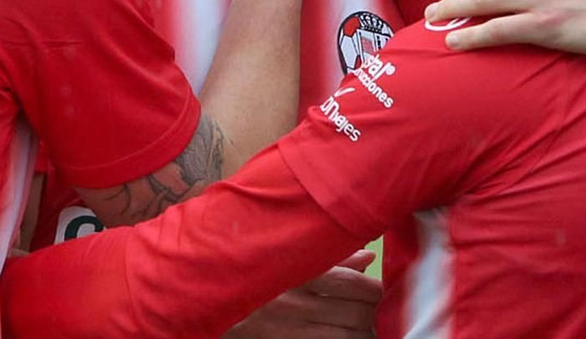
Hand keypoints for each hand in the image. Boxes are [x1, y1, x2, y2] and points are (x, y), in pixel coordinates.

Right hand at [224, 250, 379, 338]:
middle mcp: (295, 301)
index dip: (374, 288)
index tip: (381, 288)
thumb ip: (326, 255)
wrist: (203, 295)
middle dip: (374, 312)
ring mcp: (288, 327)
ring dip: (363, 332)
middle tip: (382, 309)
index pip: (352, 283)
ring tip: (370, 327)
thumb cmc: (249, 267)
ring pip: (345, 335)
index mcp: (296, 270)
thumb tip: (366, 256)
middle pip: (355, 312)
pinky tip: (349, 336)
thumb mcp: (284, 254)